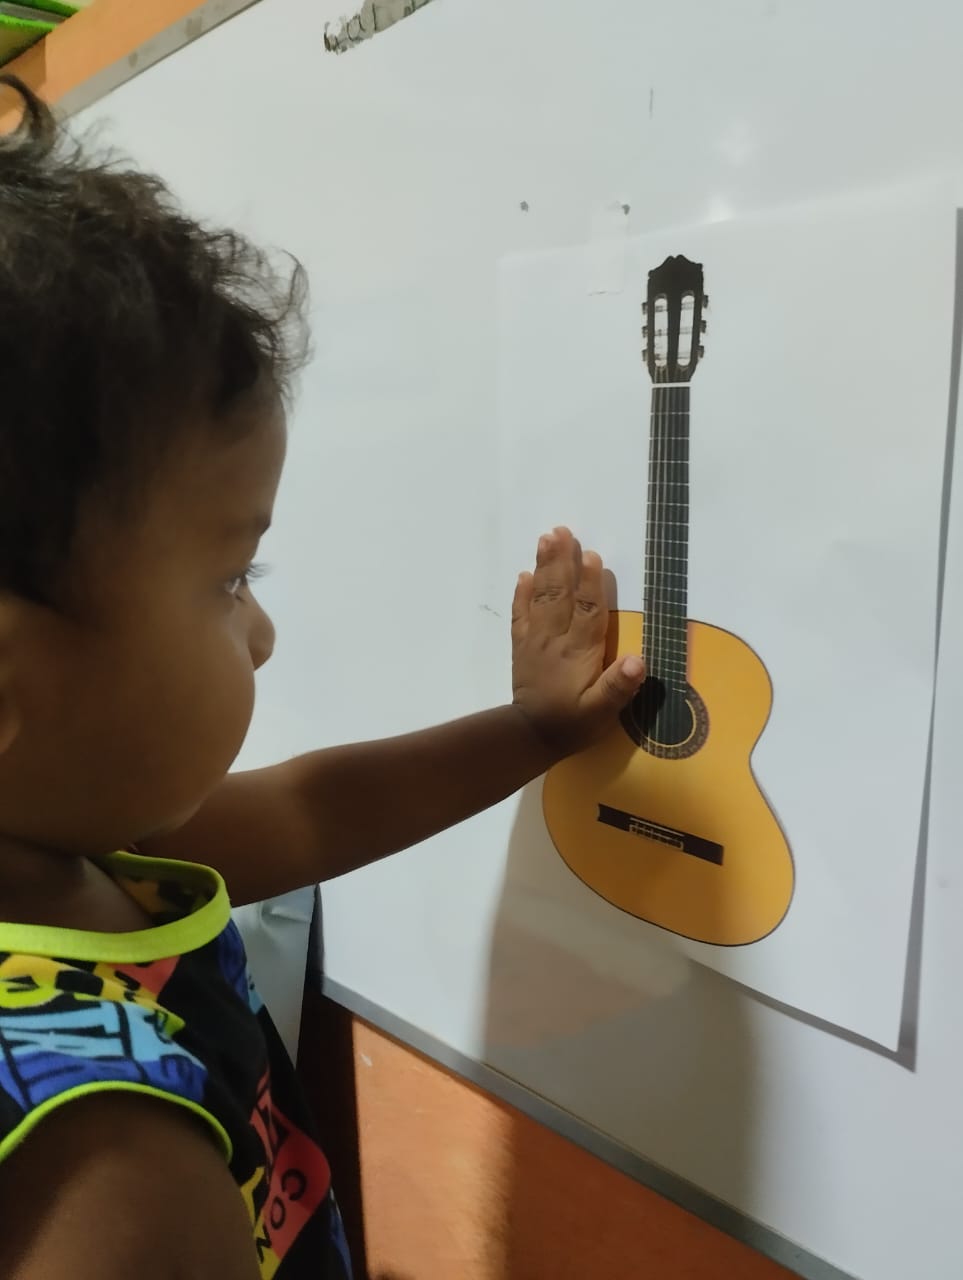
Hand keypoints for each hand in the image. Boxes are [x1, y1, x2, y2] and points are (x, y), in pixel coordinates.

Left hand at [511, 526, 644, 755]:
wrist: (530, 737)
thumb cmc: (573, 724)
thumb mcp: (602, 712)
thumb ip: (618, 687)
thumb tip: (638, 661)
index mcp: (579, 652)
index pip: (588, 611)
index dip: (591, 584)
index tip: (592, 555)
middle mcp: (555, 639)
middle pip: (560, 594)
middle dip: (561, 562)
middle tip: (561, 531)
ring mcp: (535, 640)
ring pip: (540, 597)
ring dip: (543, 567)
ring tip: (545, 538)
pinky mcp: (522, 647)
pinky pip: (520, 615)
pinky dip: (522, 594)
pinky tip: (524, 575)